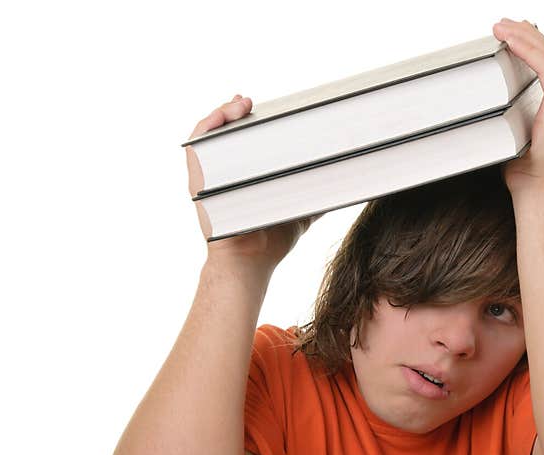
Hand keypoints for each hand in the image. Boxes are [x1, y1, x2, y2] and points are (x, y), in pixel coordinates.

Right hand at [186, 95, 321, 268]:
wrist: (252, 263)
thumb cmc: (273, 240)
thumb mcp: (300, 208)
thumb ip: (316, 193)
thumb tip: (346, 183)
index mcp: (244, 175)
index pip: (243, 139)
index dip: (249, 119)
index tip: (263, 107)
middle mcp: (223, 173)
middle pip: (226, 133)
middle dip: (235, 112)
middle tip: (251, 101)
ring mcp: (209, 177)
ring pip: (209, 135)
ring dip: (223, 114)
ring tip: (243, 104)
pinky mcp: (199, 182)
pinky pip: (196, 147)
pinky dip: (208, 126)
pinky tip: (226, 116)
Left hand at [491, 19, 543, 194]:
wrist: (538, 192)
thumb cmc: (524, 173)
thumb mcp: (518, 137)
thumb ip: (517, 116)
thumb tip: (494, 103)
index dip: (535, 46)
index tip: (514, 34)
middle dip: (529, 35)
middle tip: (505, 23)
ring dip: (525, 37)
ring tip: (502, 26)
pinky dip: (528, 49)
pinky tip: (510, 40)